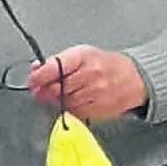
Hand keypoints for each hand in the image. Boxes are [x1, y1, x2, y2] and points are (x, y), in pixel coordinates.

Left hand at [27, 45, 147, 120]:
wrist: (134, 78)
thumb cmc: (104, 64)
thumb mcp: (80, 53)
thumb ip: (56, 62)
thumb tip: (36, 69)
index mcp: (82, 57)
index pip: (53, 68)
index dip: (38, 76)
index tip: (32, 80)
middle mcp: (90, 75)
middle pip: (57, 87)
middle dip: (45, 90)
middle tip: (40, 90)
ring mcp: (96, 94)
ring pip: (65, 101)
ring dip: (57, 100)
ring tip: (60, 93)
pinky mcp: (100, 109)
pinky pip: (76, 112)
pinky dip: (70, 108)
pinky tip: (73, 101)